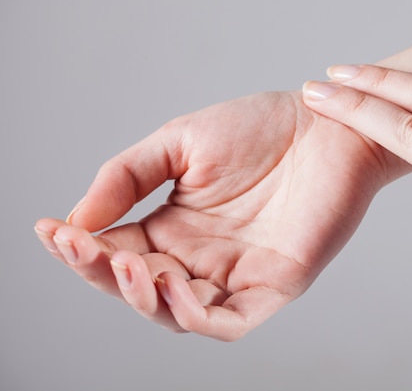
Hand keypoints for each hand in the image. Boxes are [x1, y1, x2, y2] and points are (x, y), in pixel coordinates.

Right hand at [34, 91, 405, 339]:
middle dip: (103, 274)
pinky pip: (228, 321)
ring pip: (176, 313)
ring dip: (143, 297)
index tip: (51, 229)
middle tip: (82, 246)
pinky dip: (194, 316)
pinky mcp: (274, 285)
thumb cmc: (260, 127)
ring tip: (128, 262)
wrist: (327, 123)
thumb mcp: (179, 142)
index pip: (116, 250)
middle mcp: (201, 256)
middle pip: (139, 288)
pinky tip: (170, 288)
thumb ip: (128, 177)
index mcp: (175, 225)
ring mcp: (237, 274)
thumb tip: (76, 219)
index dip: (80, 248)